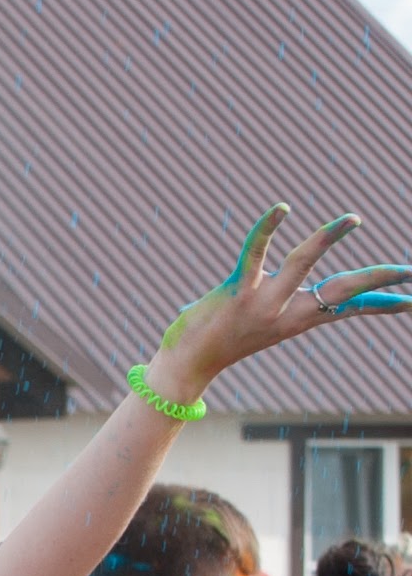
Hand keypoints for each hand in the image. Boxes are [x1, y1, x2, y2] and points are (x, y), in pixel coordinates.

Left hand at [149, 206, 410, 401]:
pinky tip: (282, 208)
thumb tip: (289, 298)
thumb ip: (280, 308)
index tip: (411, 300)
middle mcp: (286, 312)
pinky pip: (256, 252)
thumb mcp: (261, 327)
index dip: (381, 304)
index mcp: (297, 320)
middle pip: (343, 290)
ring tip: (354, 219)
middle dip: (379, 279)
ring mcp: (263, 301)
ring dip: (328, 238)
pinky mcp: (237, 290)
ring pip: (303, 263)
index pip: (349, 310)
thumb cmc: (219, 342)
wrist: (185, 367)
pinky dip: (267, 228)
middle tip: (411, 271)